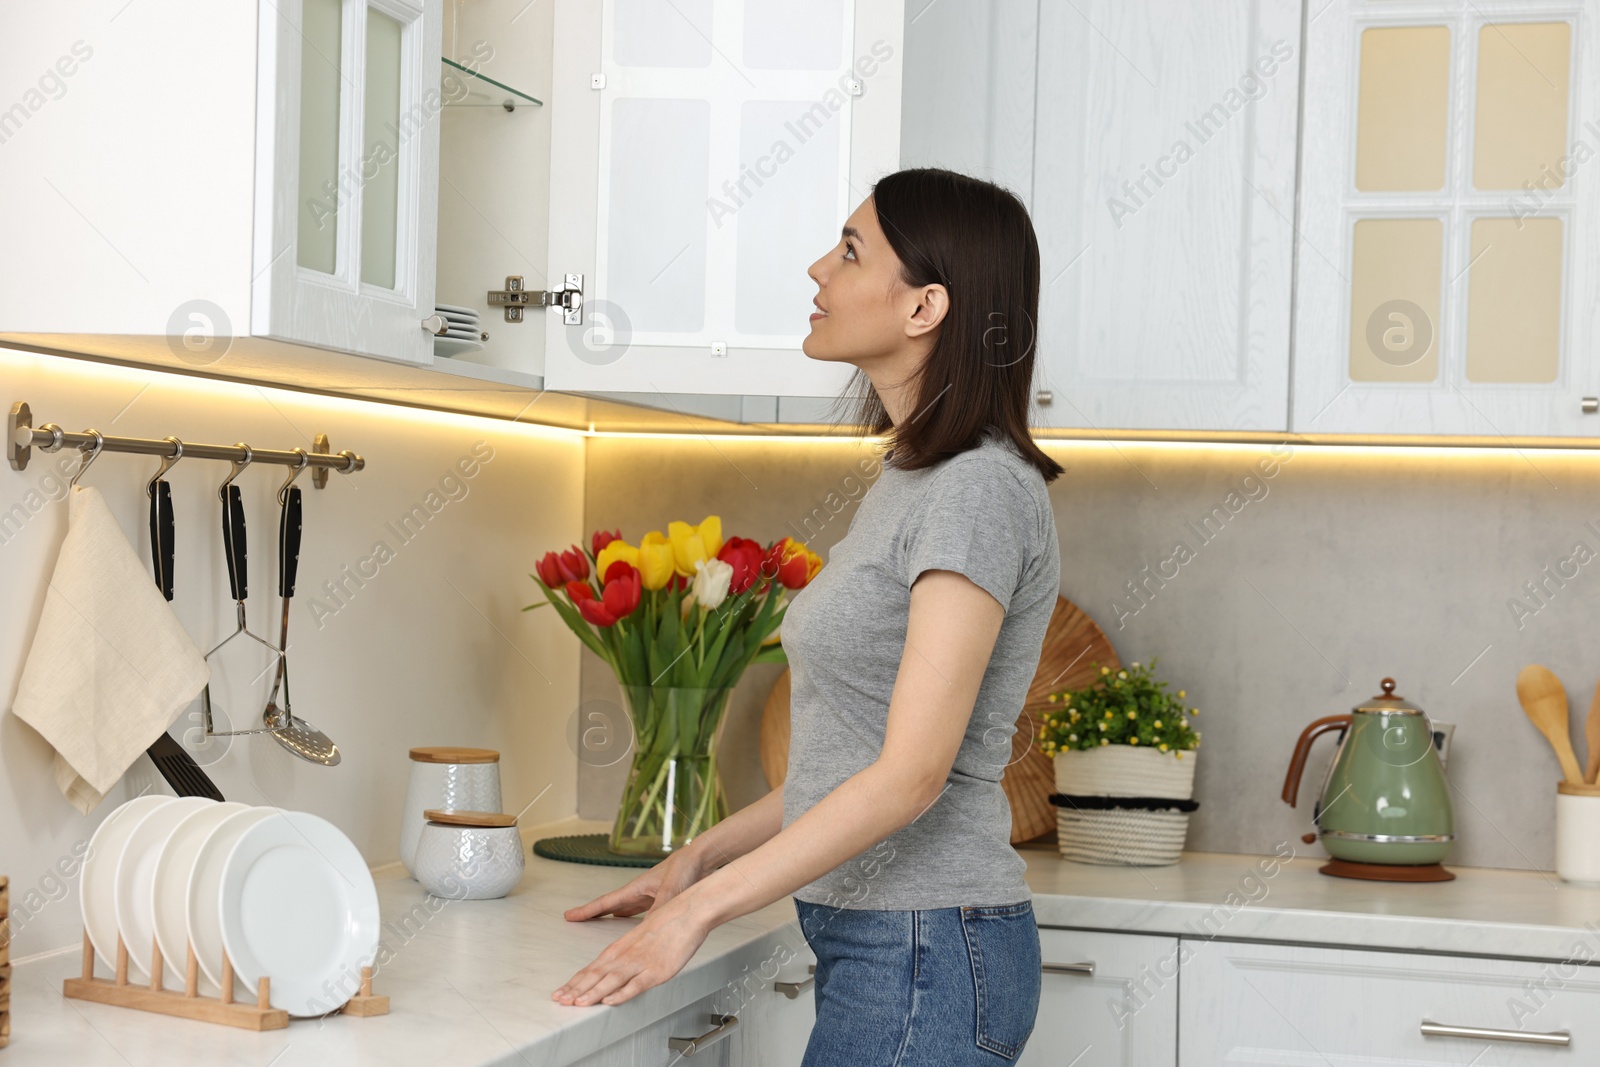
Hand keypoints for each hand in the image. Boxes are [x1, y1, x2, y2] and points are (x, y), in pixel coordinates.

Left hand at [551, 893, 711, 1005]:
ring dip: (592, 993)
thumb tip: (617, 968)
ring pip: (611, 981)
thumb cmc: (669, 921)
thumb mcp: (642, 938)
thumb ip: (629, 954)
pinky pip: (636, 985)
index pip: (592, 968)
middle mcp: (626, 955)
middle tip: (558, 1000)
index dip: (575, 982)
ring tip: (576, 1004)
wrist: (688, 910)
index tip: (561, 993)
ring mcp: (640, 963)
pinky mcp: (657, 971)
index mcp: (620, 947)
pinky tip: (609, 1001)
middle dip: (575, 990)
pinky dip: (621, 994)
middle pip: (595, 974)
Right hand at [562, 847, 706, 920]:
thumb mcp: (670, 891)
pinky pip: (641, 911)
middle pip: (610, 906)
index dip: (587, 911)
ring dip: (611, 916)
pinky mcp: (661, 898)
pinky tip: (633, 924)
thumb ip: (658, 910)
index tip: (569, 915)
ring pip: (624, 908)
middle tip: (576, 919)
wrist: (701, 859)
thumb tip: (646, 931)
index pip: (605, 902)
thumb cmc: (685, 868)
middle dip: (593, 913)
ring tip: (599, 924)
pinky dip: (632, 919)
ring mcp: (649, 895)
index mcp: (636, 888)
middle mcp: (639, 892)